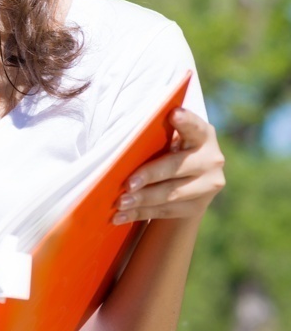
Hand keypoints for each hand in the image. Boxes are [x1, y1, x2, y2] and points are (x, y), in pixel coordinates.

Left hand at [115, 107, 225, 224]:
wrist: (188, 182)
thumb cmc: (167, 150)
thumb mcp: (167, 139)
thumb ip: (155, 136)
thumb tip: (119, 143)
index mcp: (202, 135)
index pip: (194, 127)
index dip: (185, 121)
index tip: (173, 113)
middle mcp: (211, 159)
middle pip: (177, 167)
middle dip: (149, 176)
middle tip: (128, 184)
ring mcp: (209, 185)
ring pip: (171, 193)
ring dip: (142, 199)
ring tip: (120, 203)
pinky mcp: (198, 207)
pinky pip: (166, 211)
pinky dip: (140, 213)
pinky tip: (120, 216)